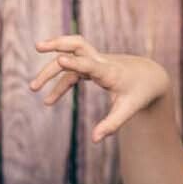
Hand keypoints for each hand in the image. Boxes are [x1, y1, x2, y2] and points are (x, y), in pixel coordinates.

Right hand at [29, 36, 171, 142]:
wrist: (149, 76)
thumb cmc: (139, 93)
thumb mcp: (128, 110)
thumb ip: (111, 125)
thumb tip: (94, 140)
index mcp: (110, 72)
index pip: (90, 64)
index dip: (75, 62)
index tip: (59, 60)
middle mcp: (100, 61)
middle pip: (76, 45)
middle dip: (57, 43)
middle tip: (37, 47)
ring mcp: (94, 61)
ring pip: (69, 56)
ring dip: (51, 69)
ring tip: (33, 87)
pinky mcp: (90, 65)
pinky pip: (71, 70)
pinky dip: (59, 83)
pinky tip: (50, 100)